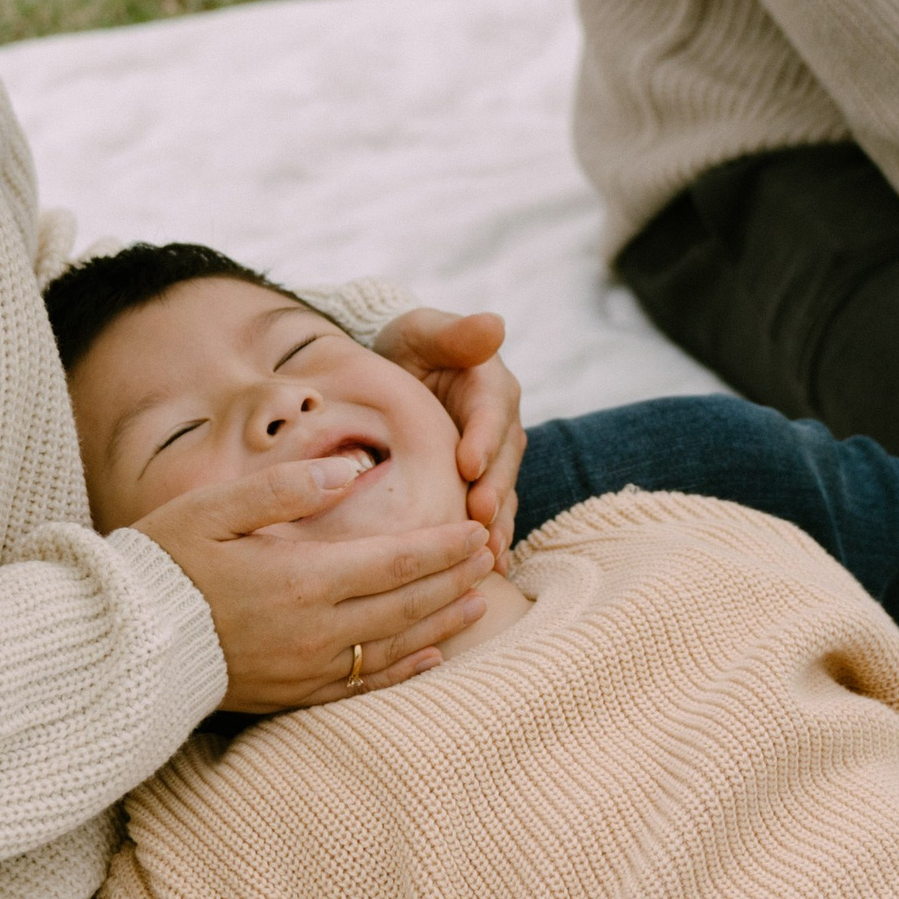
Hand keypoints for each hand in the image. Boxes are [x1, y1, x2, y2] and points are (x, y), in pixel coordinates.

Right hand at [132, 456, 495, 711]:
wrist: (118, 645)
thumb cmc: (162, 564)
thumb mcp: (213, 507)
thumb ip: (285, 488)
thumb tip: (351, 470)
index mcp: (301, 578)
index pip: (395, 560)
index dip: (442, 546)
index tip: (474, 529)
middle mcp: (314, 630)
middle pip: (405, 603)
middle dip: (453, 578)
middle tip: (489, 555)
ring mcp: (305, 669)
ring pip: (393, 647)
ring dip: (440, 622)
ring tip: (477, 600)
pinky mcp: (291, 695)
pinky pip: (362, 687)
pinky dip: (402, 670)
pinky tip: (428, 656)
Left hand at [380, 307, 524, 559]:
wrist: (394, 374)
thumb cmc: (406, 345)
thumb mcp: (424, 330)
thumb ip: (456, 332)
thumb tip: (495, 324)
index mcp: (492, 387)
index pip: (493, 413)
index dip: (484, 439)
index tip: (468, 465)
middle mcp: (502, 427)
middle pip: (504, 462)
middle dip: (493, 492)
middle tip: (478, 518)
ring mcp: (494, 461)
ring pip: (502, 495)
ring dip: (495, 526)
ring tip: (484, 557)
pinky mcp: (481, 486)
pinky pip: (491, 516)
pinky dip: (488, 542)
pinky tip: (482, 574)